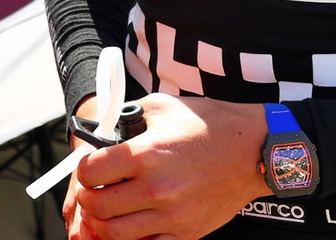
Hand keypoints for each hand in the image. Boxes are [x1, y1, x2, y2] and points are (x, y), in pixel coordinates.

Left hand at [68, 94, 268, 239]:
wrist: (252, 149)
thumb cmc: (208, 125)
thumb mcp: (160, 107)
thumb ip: (125, 120)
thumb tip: (100, 134)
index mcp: (146, 154)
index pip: (90, 172)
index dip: (83, 169)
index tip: (87, 168)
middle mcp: (157, 188)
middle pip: (97, 207)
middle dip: (86, 198)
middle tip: (91, 190)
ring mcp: (173, 216)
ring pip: (115, 234)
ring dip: (102, 222)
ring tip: (106, 209)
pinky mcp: (187, 234)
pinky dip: (131, 238)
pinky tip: (130, 223)